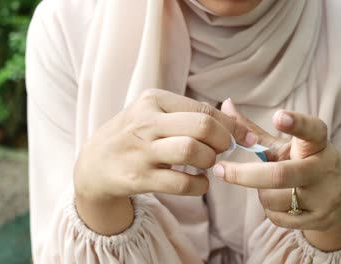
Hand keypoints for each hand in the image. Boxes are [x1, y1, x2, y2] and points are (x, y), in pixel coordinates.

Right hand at [74, 89, 255, 234]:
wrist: (94, 165)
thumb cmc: (133, 136)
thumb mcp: (153, 114)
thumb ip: (189, 113)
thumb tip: (234, 115)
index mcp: (153, 100)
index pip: (203, 109)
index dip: (231, 125)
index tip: (247, 138)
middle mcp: (146, 122)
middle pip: (202, 126)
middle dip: (223, 141)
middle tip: (222, 151)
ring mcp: (141, 151)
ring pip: (192, 151)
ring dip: (209, 161)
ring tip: (206, 164)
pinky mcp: (139, 178)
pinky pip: (181, 183)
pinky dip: (199, 186)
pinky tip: (198, 183)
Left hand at [214, 99, 340, 250]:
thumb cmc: (306, 163)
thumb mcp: (286, 146)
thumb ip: (255, 130)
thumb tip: (225, 105)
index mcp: (317, 145)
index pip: (312, 131)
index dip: (296, 123)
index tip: (278, 116)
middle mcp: (323, 170)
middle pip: (279, 175)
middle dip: (244, 174)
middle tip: (219, 170)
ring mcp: (323, 198)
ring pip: (273, 198)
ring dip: (260, 193)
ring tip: (269, 187)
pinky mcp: (318, 219)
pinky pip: (278, 217)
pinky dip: (269, 210)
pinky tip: (279, 203)